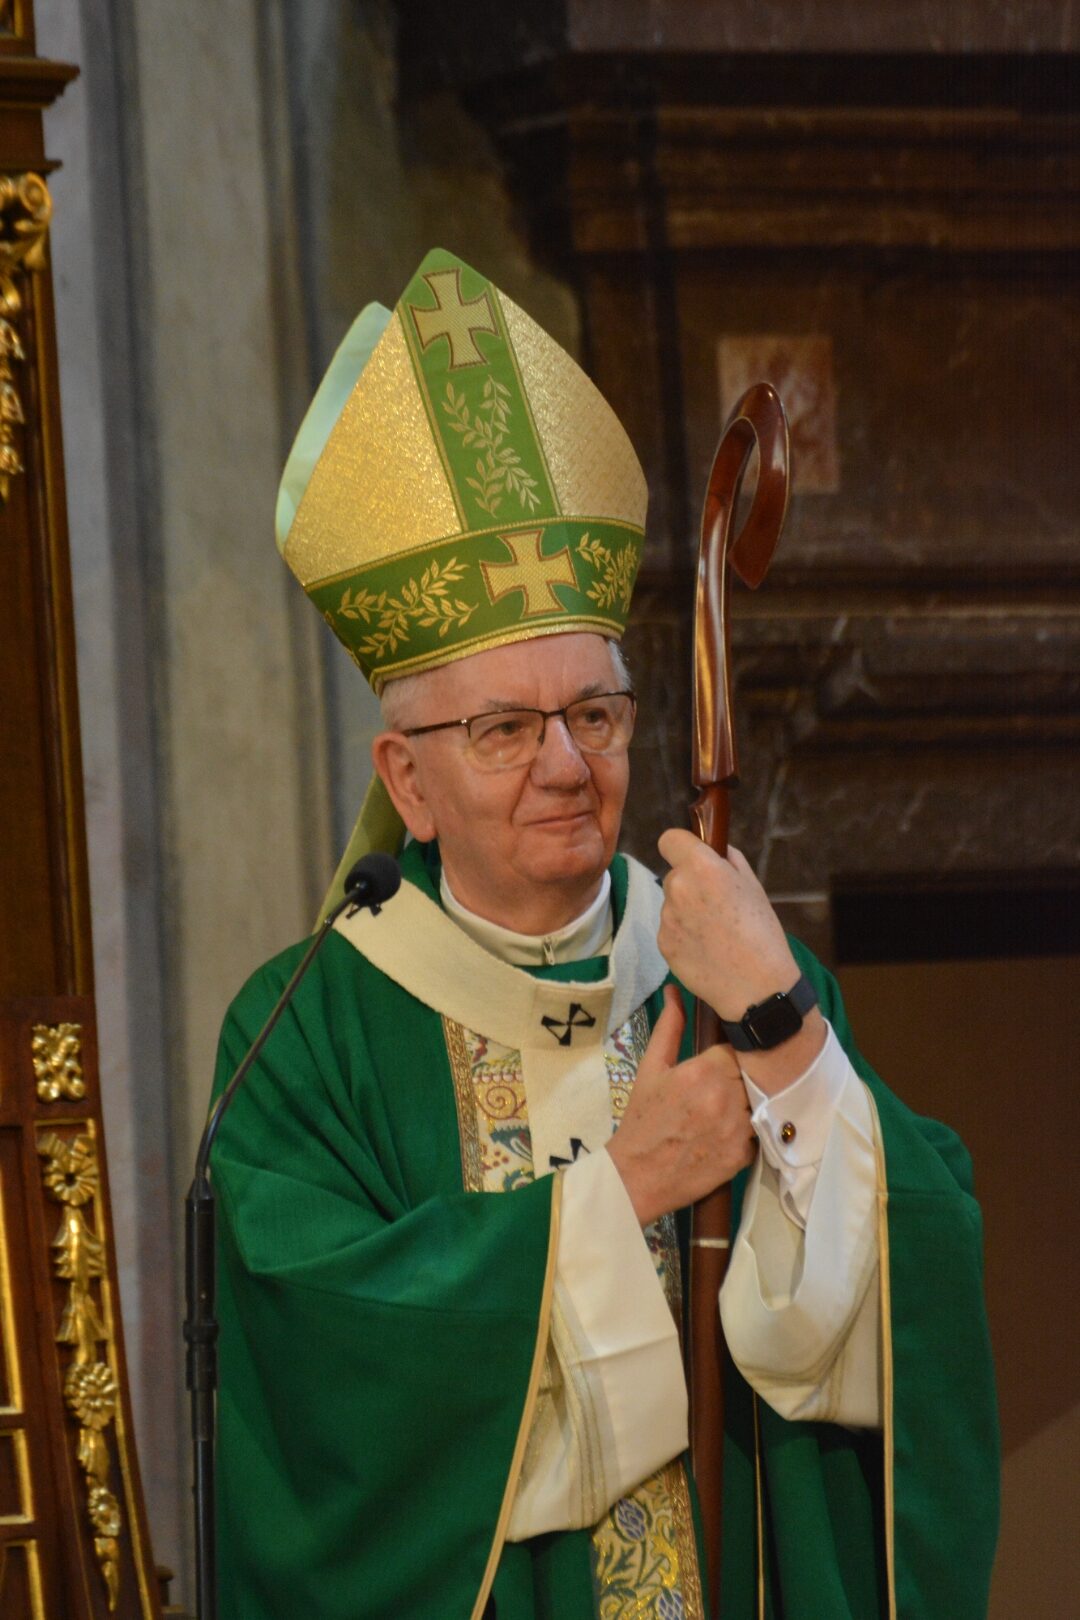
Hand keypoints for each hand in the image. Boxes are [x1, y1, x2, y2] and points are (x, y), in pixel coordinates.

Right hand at [606, 986, 755, 1227]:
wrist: (636, 1177)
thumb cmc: (641, 1119)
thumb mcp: (651, 1068)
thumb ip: (669, 1027)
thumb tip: (675, 991)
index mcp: (703, 1071)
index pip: (738, 1047)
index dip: (732, 1052)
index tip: (721, 1059)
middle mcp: (725, 1098)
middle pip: (752, 1074)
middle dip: (741, 1077)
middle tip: (723, 1085)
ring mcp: (737, 1129)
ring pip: (759, 1102)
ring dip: (747, 1102)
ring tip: (724, 1109)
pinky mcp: (743, 1156)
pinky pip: (757, 1132)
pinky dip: (746, 1131)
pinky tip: (726, 1132)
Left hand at [656, 830, 798, 1021]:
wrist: (757, 988)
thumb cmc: (763, 934)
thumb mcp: (754, 886)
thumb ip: (729, 860)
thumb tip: (715, 849)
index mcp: (702, 867)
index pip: (669, 839)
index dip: (682, 846)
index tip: (694, 857)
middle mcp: (678, 888)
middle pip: (673, 874)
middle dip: (690, 883)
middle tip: (717, 905)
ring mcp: (667, 918)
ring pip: (671, 904)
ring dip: (686, 911)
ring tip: (716, 932)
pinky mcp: (663, 944)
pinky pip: (670, 929)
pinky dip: (683, 935)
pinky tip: (707, 949)